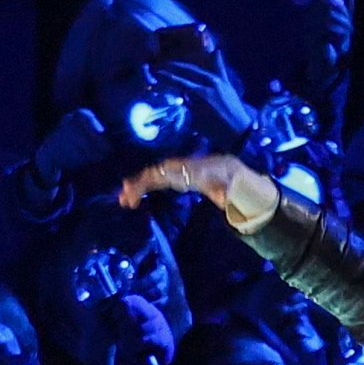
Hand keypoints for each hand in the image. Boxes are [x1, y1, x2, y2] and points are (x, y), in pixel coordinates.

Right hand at [119, 152, 279, 230]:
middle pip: (161, 171)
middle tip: (125, 197)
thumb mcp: (234, 192)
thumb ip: (227, 194)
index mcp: (200, 169)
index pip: (176, 171)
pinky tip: (133, 195)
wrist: (239, 178)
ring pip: (157, 174)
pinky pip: (159, 179)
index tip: (145, 189)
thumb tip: (224, 197)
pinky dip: (145, 186)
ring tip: (124, 198)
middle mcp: (188, 166)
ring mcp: (183, 170)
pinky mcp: (179, 177)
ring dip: (139, 184)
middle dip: (142, 182)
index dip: (159, 178)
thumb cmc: (236, 187)